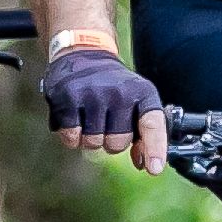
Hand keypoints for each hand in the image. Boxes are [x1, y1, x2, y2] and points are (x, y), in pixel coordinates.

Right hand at [43, 43, 167, 172]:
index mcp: (142, 92)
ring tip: (90, 114)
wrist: (83, 52)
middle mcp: (119, 91)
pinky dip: (71, 135)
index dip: (154, 148)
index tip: (154, 168)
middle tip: (107, 119)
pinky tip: (74, 116)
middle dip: (111, 140)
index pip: (152, 123)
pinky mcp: (67, 97)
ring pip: (93, 143)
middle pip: (117, 143)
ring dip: (90, 137)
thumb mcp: (136, 101)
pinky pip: (71, 137)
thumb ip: (143, 133)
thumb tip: (144, 164)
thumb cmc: (114, 86)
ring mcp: (91, 93)